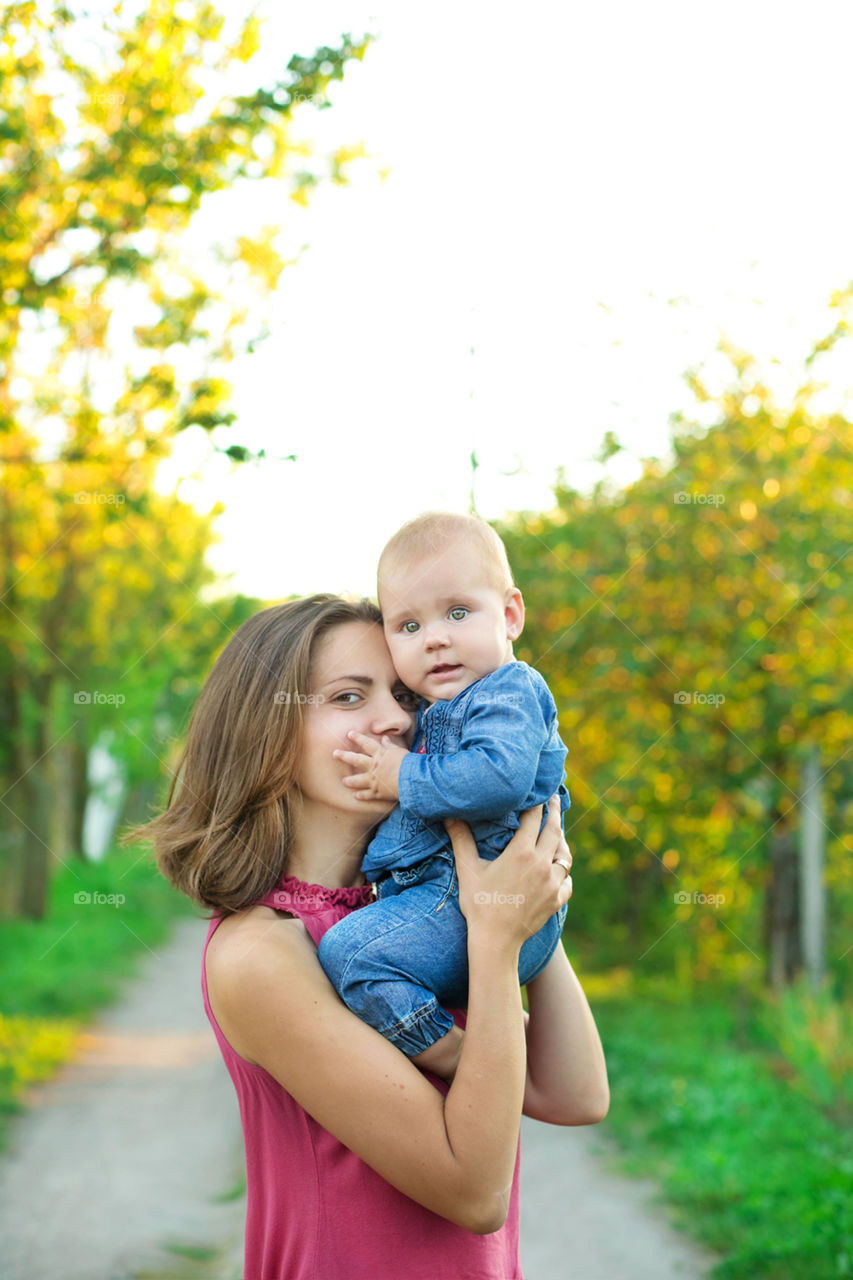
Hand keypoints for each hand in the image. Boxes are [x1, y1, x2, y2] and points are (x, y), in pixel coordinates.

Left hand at [333, 730, 406, 801]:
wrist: (411, 780)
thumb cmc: (409, 764)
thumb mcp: (400, 751)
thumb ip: (391, 745)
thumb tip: (385, 738)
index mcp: (381, 754)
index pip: (367, 743)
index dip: (358, 738)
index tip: (349, 734)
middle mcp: (374, 766)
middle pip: (356, 760)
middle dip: (345, 756)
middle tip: (335, 754)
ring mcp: (374, 780)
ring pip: (358, 780)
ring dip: (350, 780)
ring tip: (343, 781)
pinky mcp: (378, 792)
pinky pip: (367, 794)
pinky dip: (361, 795)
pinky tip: (355, 795)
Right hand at [444, 795, 571, 951]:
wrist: (495, 941)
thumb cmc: (479, 904)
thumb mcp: (468, 869)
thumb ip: (461, 839)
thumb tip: (448, 815)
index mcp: (521, 853)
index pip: (534, 818)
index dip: (537, 803)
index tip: (539, 792)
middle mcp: (542, 864)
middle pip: (554, 831)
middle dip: (555, 813)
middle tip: (555, 799)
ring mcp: (552, 883)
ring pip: (564, 856)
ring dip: (561, 842)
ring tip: (556, 835)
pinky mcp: (556, 900)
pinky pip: (567, 881)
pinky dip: (563, 873)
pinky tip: (558, 871)